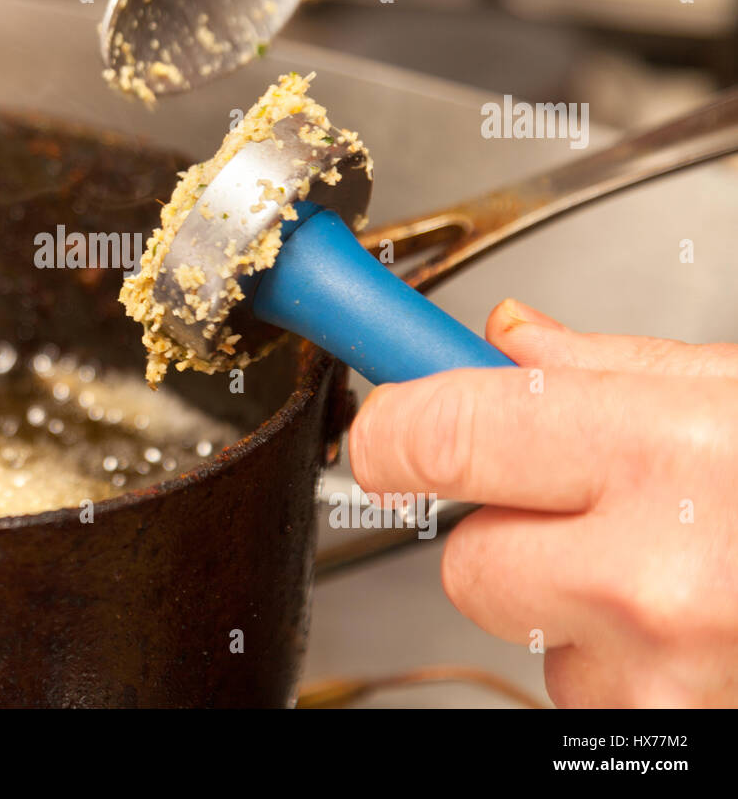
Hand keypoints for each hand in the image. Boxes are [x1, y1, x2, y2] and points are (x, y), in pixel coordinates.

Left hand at [349, 298, 737, 705]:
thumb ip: (605, 366)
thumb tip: (502, 344)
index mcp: (658, 450)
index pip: (434, 437)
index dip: (392, 430)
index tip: (384, 430)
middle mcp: (649, 576)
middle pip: (465, 558)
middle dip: (505, 528)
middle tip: (583, 502)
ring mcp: (662, 677)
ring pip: (528, 635)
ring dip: (573, 604)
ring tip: (683, 570)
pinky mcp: (672, 739)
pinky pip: (587, 696)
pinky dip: (622, 664)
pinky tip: (700, 627)